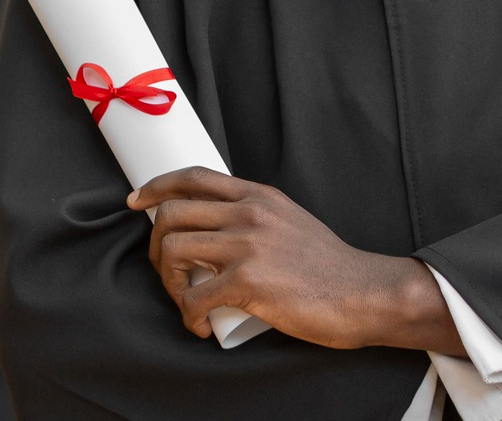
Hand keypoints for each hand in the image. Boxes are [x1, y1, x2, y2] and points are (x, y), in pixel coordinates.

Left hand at [128, 167, 460, 352]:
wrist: (364, 293)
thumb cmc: (328, 266)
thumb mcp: (289, 220)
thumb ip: (257, 215)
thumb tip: (218, 224)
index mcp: (258, 196)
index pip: (194, 176)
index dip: (157, 186)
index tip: (137, 202)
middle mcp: (249, 213)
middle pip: (172, 213)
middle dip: (156, 245)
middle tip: (167, 271)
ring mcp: (248, 246)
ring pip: (174, 250)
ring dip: (169, 282)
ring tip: (185, 301)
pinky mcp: (249, 282)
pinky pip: (193, 296)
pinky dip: (187, 315)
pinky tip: (199, 325)